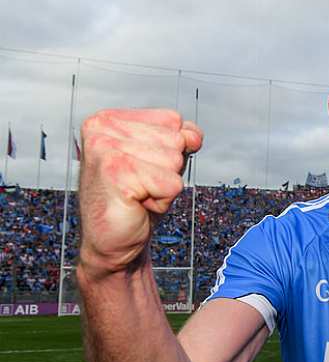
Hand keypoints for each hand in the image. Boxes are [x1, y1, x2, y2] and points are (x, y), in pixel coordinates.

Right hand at [78, 109, 202, 276]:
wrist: (112, 242)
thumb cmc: (134, 201)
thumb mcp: (161, 162)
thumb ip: (180, 139)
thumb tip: (193, 135)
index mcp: (109, 119)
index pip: (173, 121)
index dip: (170, 151)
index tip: (144, 169)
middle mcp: (103, 129)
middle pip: (176, 140)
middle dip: (168, 170)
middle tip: (140, 186)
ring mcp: (108, 149)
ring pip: (175, 161)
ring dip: (164, 186)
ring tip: (138, 195)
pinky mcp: (118, 174)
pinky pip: (172, 184)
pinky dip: (163, 201)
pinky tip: (138, 205)